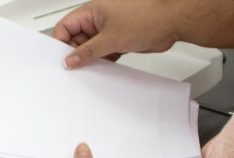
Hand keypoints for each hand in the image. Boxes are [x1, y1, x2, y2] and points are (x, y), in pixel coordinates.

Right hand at [53, 1, 181, 67]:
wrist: (173, 21)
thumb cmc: (148, 17)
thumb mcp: (110, 38)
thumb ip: (87, 52)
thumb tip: (70, 60)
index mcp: (91, 11)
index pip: (65, 27)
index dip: (61, 43)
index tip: (62, 59)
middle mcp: (98, 20)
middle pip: (76, 39)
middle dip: (75, 54)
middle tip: (76, 68)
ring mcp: (108, 30)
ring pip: (90, 47)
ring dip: (90, 59)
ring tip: (91, 69)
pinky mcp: (118, 39)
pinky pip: (103, 52)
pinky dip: (102, 61)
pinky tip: (102, 69)